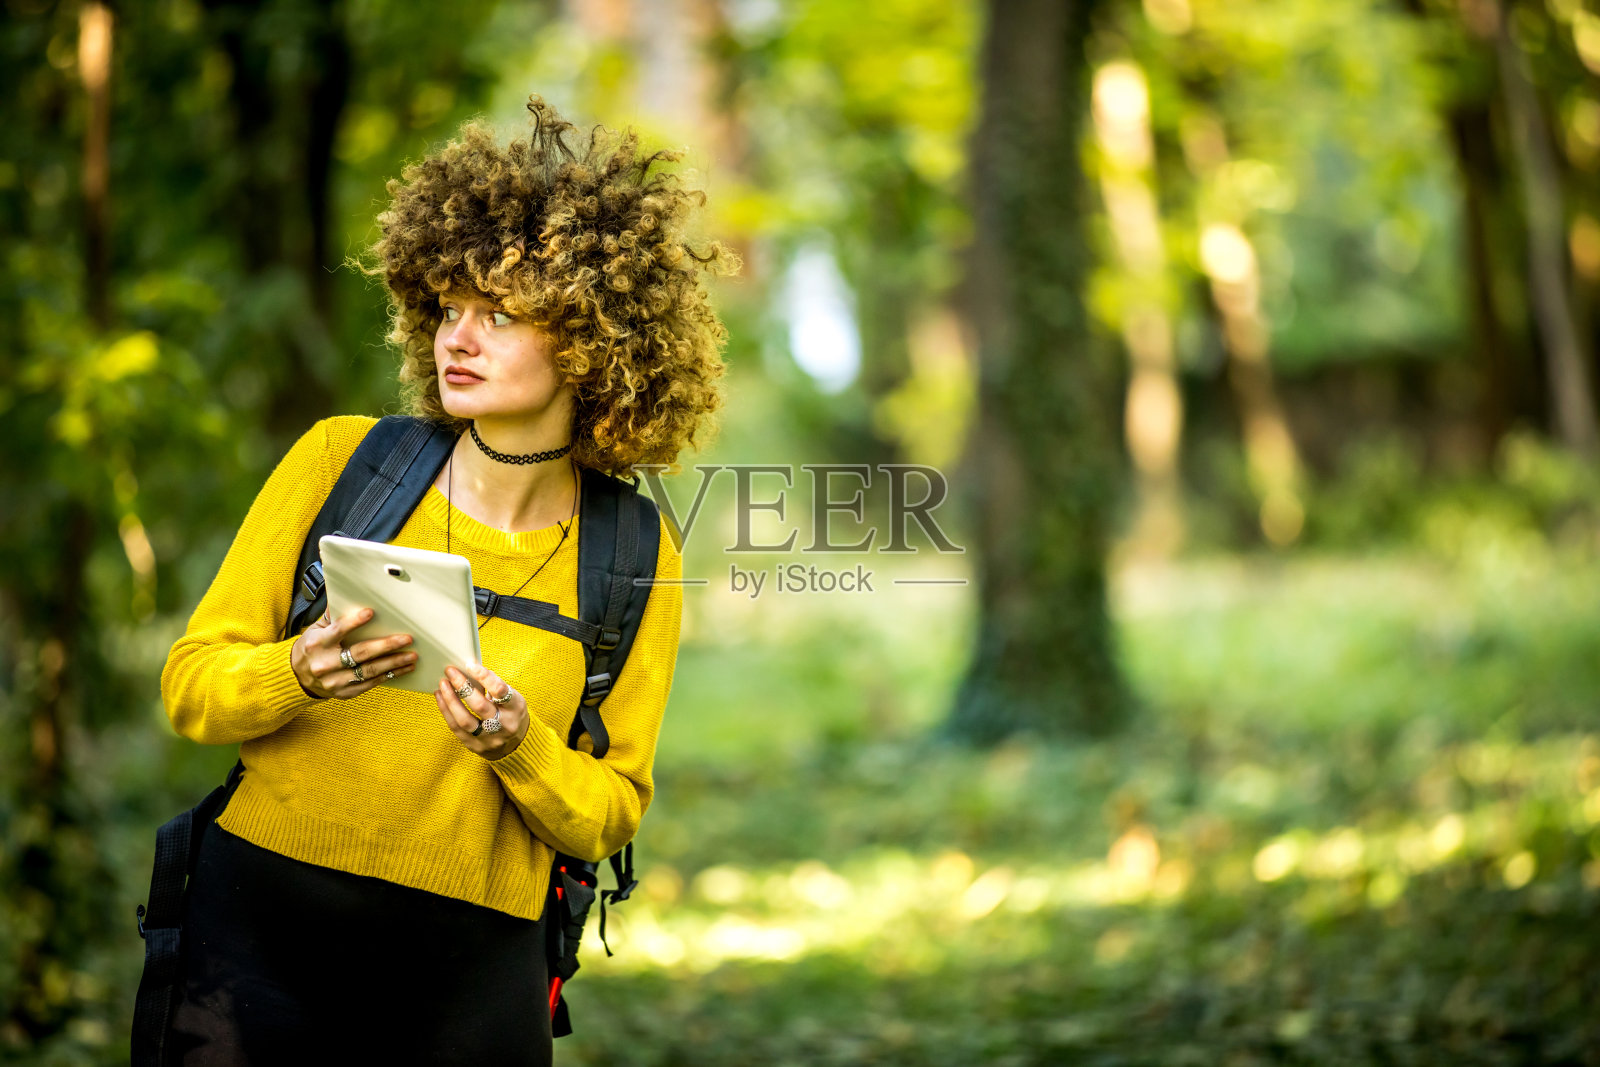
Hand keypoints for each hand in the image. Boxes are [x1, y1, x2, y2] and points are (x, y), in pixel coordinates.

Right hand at [291, 607, 415, 699]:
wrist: (296, 677)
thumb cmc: (312, 648)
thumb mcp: (316, 630)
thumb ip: (333, 617)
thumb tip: (350, 597)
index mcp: (317, 644)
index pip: (337, 631)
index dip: (354, 622)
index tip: (371, 613)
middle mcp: (324, 664)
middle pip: (360, 653)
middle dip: (386, 645)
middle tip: (406, 639)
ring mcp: (334, 681)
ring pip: (369, 671)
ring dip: (394, 663)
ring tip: (411, 656)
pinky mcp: (344, 692)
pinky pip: (370, 684)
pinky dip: (389, 676)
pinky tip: (403, 669)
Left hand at [435, 663, 527, 760]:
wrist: (515, 745)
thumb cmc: (510, 714)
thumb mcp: (511, 698)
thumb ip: (494, 686)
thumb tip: (471, 668)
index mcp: (516, 709)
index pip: (500, 691)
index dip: (484, 676)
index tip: (470, 665)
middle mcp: (504, 726)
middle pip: (480, 706)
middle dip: (462, 686)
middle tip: (450, 671)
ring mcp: (489, 739)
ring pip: (465, 720)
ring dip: (450, 700)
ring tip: (442, 685)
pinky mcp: (475, 746)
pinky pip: (456, 729)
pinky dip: (446, 711)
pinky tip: (440, 698)